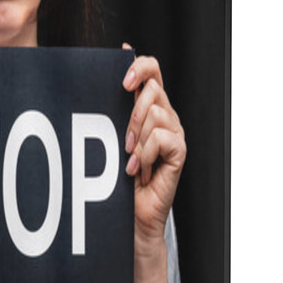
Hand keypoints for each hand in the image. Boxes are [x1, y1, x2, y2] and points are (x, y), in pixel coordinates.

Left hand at [121, 43, 186, 254]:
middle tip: (124, 140)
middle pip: (153, 88)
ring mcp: (174, 133)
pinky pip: (162, 138)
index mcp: (147, 107)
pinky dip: (146, 155)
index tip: (123, 81)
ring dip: (137, 139)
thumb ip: (109, 109)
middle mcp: (164, 116)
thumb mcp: (108, 138)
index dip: (140, 67)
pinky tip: (139, 170)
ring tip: (130, 161)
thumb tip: (103, 75)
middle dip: (132, 112)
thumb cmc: (116, 178)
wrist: (129, 215)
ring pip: (156, 113)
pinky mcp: (179, 151)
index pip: (152, 70)